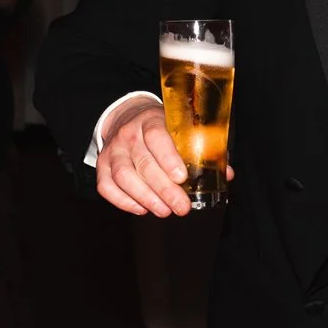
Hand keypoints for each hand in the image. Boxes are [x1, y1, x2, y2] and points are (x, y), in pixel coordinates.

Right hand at [96, 96, 195, 217]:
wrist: (127, 116)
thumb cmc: (160, 127)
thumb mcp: (180, 128)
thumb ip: (202, 149)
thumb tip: (226, 173)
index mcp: (151, 121)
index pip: (157, 137)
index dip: (169, 158)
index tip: (182, 177)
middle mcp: (129, 134)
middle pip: (144, 163)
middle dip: (164, 189)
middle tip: (181, 207)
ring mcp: (113, 150)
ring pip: (123, 176)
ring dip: (145, 198)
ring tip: (163, 211)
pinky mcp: (102, 164)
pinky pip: (106, 186)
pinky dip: (123, 201)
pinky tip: (141, 209)